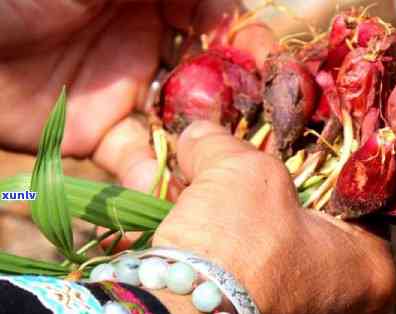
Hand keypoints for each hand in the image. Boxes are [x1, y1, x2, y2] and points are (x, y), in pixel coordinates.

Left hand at [0, 0, 270, 184]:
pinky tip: (163, 185)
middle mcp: (146, 48)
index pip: (215, 19)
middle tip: (264, 121)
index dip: (245, 40)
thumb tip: (225, 7)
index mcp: (151, 0)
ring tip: (228, 164)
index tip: (268, 62)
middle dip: (238, 97)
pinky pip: (136, 157)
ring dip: (206, 143)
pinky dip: (152, 174)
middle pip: (208, 75)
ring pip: (180, 120)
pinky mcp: (100, 134)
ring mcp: (125, 93)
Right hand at [152, 121, 395, 313]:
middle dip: (274, 212)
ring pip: (284, 275)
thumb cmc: (237, 246)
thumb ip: (225, 144)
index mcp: (375, 271)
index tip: (280, 165)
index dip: (313, 175)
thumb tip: (198, 134)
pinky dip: (236, 282)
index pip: (353, 205)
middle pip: (314, 240)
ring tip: (210, 225)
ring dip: (249, 247)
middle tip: (238, 194)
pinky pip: (259, 305)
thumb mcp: (241, 171)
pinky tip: (204, 264)